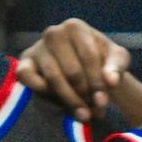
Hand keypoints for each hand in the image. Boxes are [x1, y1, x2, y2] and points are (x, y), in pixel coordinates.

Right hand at [16, 18, 130, 121]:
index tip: (103, 101)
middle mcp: (53, 33)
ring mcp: (37, 47)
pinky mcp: (24, 62)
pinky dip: (39, 89)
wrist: (85, 64)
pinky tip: (57, 101)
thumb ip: (117, 67)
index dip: (97, 82)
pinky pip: (26, 76)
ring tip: (83, 113)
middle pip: (72, 71)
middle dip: (85, 94)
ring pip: (53, 78)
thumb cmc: (101, 59)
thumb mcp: (116, 59)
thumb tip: (111, 81)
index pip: (89, 57)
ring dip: (70, 99)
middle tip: (95, 110)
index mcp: (75, 27)